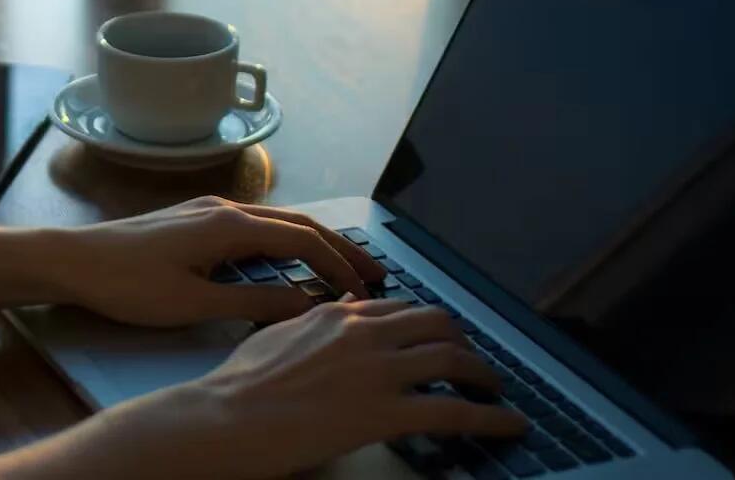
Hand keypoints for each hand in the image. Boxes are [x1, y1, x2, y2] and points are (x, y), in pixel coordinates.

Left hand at [45, 196, 386, 326]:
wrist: (73, 260)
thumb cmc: (128, 284)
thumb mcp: (194, 303)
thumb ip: (253, 303)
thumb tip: (306, 304)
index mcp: (230, 225)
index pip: (303, 241)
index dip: (338, 266)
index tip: (364, 293)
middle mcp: (226, 208)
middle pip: (299, 223)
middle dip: (340, 247)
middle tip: (376, 273)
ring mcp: (209, 209)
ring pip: (278, 221)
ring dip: (314, 242)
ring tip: (342, 267)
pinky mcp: (195, 218)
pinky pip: (256, 224)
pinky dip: (286, 240)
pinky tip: (289, 260)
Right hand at [63, 300, 525, 478]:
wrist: (225, 418)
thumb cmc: (238, 385)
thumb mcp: (276, 335)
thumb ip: (310, 326)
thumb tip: (326, 320)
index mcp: (337, 314)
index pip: (400, 309)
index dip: (428, 326)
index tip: (439, 340)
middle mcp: (364, 332)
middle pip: (437, 325)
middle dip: (464, 343)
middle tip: (474, 364)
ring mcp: (377, 369)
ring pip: (454, 360)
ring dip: (485, 376)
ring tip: (496, 392)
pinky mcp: (385, 411)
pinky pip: (454, 411)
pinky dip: (491, 418)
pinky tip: (509, 425)